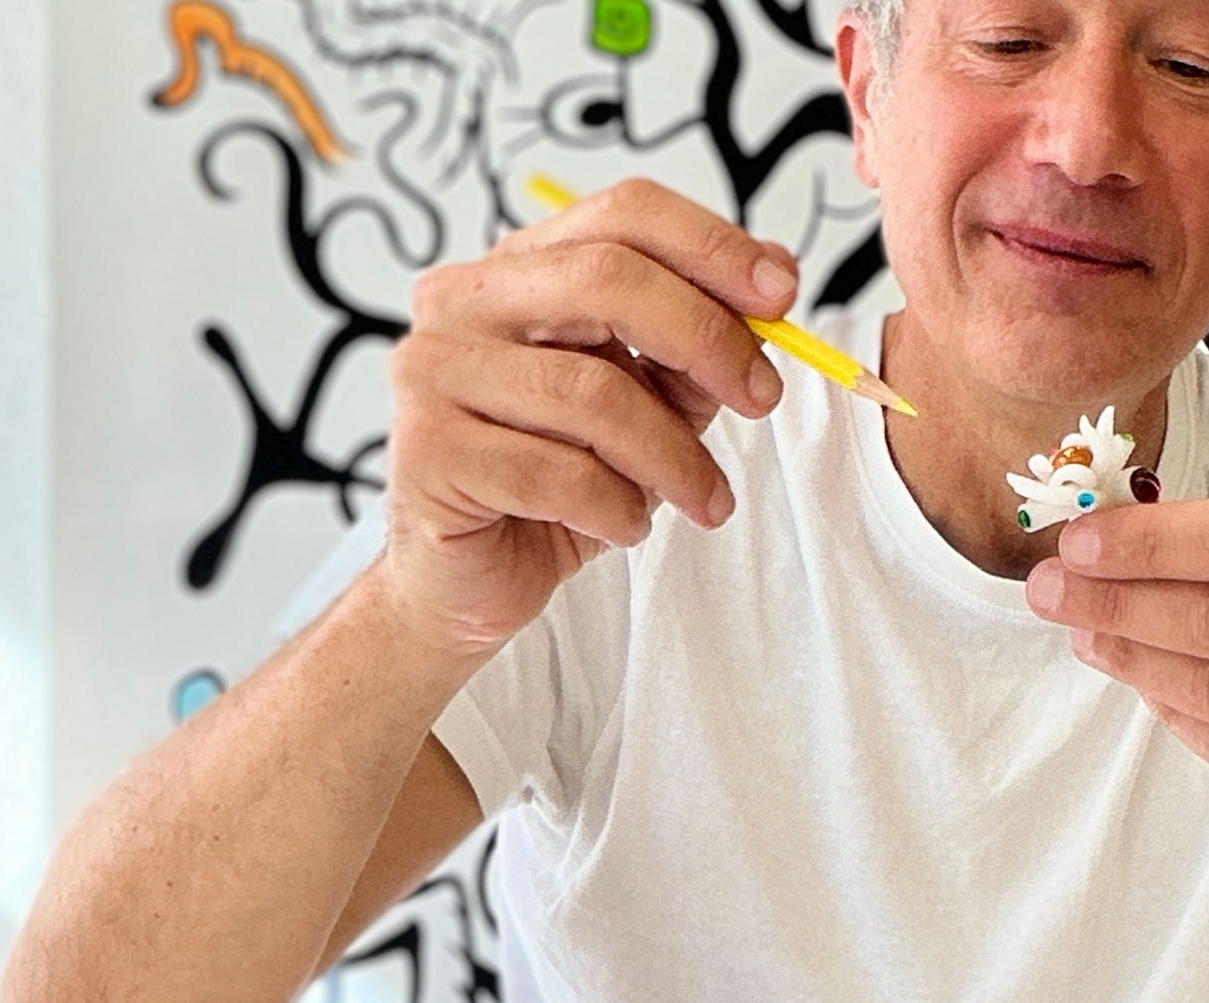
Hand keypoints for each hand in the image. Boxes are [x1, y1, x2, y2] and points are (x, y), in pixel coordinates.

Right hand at [382, 178, 800, 656]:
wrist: (472, 581)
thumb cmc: (562, 484)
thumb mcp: (651, 403)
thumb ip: (700, 342)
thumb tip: (778, 273)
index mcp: (519, 268)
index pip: (622, 214)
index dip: (712, 246)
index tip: (782, 297)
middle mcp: (463, 302)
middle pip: (606, 279)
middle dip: (706, 338)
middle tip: (764, 400)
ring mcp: (432, 371)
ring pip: (591, 392)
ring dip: (674, 456)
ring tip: (705, 500)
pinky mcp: (426, 451)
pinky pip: (554, 473)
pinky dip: (616, 507)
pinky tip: (626, 527)